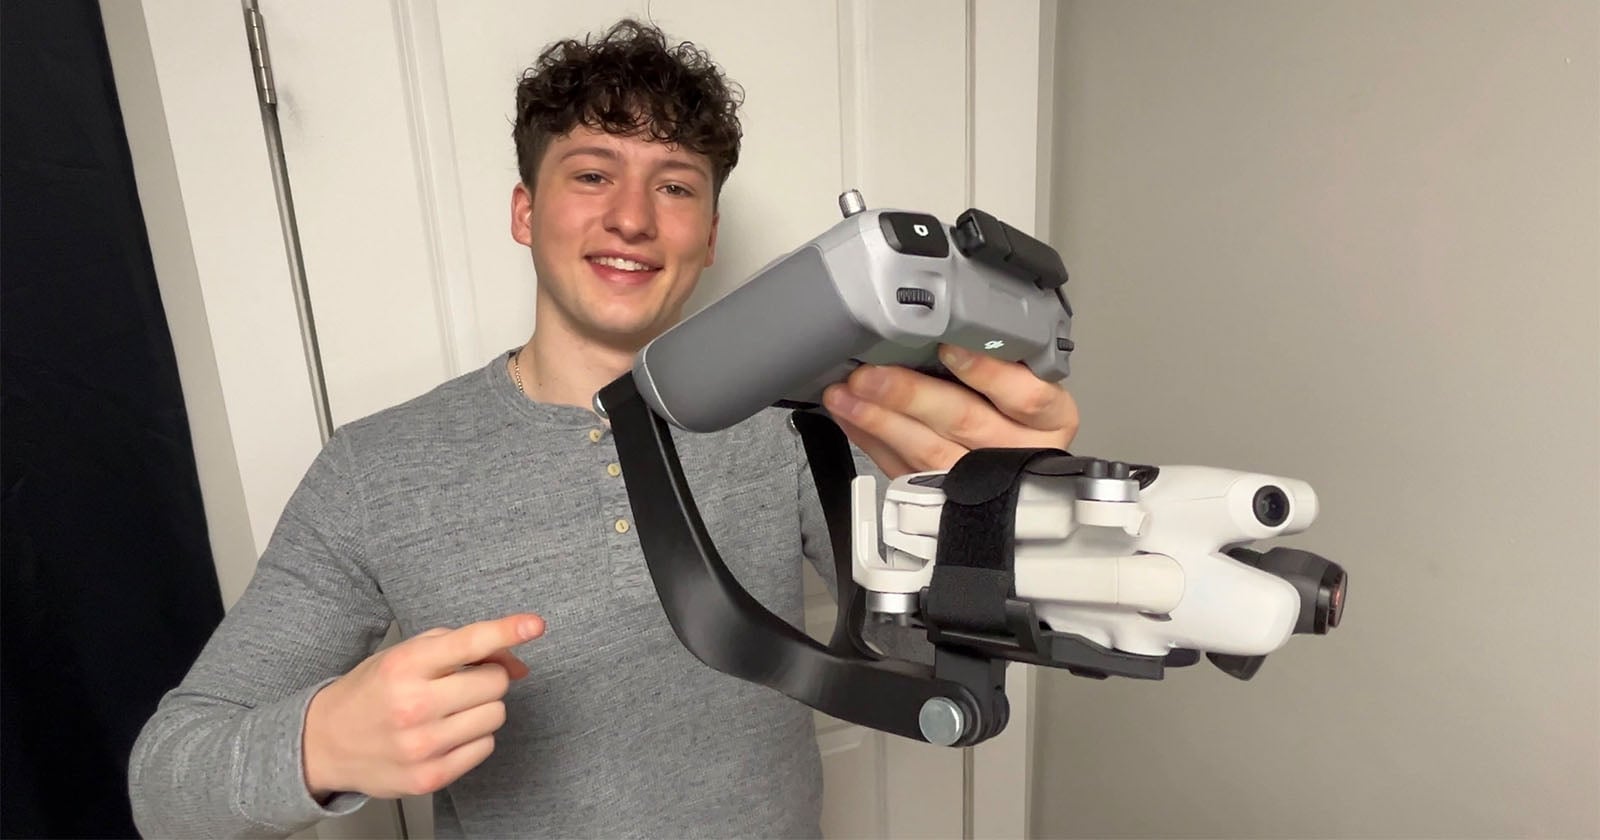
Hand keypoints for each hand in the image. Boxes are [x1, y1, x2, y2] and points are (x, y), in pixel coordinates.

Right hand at [303, 613, 544, 799]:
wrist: (326, 743)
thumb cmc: (373, 692)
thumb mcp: (406, 654)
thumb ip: (462, 647)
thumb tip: (517, 662)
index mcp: (405, 666)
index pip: (470, 643)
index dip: (507, 630)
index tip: (534, 625)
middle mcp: (413, 705)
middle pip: (495, 682)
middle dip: (487, 677)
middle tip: (461, 682)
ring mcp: (422, 746)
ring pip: (495, 715)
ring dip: (481, 708)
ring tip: (450, 710)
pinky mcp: (430, 777)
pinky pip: (485, 747)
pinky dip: (474, 737)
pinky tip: (446, 733)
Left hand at [821, 344, 1078, 478]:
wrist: (1018, 478)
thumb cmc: (1019, 417)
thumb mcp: (1029, 382)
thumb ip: (998, 359)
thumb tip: (937, 323)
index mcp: (1050, 419)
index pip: (1027, 396)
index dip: (987, 372)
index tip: (948, 348)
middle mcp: (1020, 451)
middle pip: (966, 421)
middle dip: (910, 395)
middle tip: (869, 374)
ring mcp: (981, 481)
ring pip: (929, 452)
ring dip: (879, 420)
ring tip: (845, 395)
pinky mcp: (947, 499)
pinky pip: (904, 470)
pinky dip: (872, 442)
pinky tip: (851, 417)